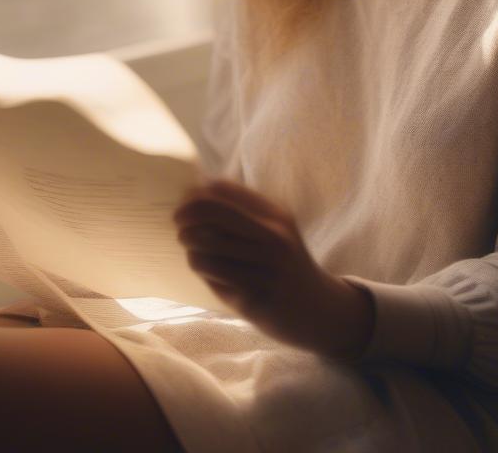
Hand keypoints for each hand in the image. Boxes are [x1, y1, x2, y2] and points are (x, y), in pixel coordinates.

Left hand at [173, 177, 374, 359]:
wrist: (318, 310)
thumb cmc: (284, 265)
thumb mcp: (275, 230)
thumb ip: (242, 212)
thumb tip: (196, 188)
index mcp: (275, 214)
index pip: (222, 188)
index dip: (195, 193)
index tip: (186, 202)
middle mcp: (273, 236)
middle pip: (209, 210)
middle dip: (184, 215)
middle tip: (179, 223)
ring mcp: (265, 266)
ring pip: (204, 245)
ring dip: (190, 248)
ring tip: (196, 252)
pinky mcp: (255, 294)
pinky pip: (212, 272)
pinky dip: (202, 268)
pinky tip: (208, 271)